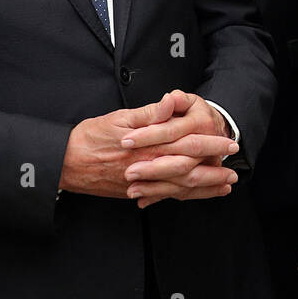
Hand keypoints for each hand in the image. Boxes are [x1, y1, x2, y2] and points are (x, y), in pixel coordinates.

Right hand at [59, 92, 237, 200]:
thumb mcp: (120, 118)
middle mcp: (149, 168)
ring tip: (224, 188)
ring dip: (204, 189)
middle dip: (213, 173)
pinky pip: (164, 197)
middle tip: (233, 174)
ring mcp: (143, 184)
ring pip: (179, 189)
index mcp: (149, 147)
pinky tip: (193, 195)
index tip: (229, 145)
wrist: (64, 163)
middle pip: (190, 172)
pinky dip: (182, 197)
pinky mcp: (135, 192)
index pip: (188, 145)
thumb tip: (172, 101)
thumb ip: (150, 113)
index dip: (211, 145)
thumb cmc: (90, 137)